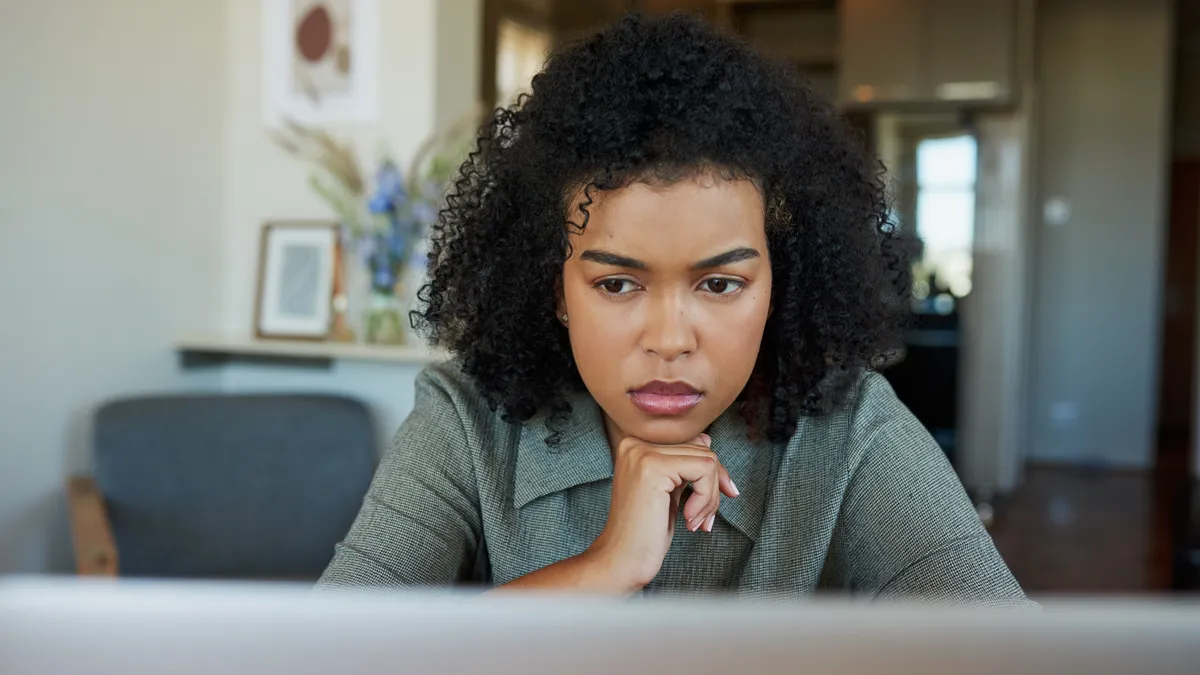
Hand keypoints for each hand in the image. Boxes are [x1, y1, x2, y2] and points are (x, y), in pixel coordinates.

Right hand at [585, 433, 738, 591]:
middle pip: (702, 450)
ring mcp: (642, 453)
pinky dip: (706, 498)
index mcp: (635, 445)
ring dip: (711, 497)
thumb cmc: (645, 531)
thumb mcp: (669, 490)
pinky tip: (689, 519)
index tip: (718, 498)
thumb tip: (706, 439)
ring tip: (696, 521)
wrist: (622, 560)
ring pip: (708, 460)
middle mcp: (635, 443)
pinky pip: (704, 470)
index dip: (711, 472)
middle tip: (704, 519)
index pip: (690, 441)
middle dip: (713, 488)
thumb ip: (682, 463)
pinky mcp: (653, 467)